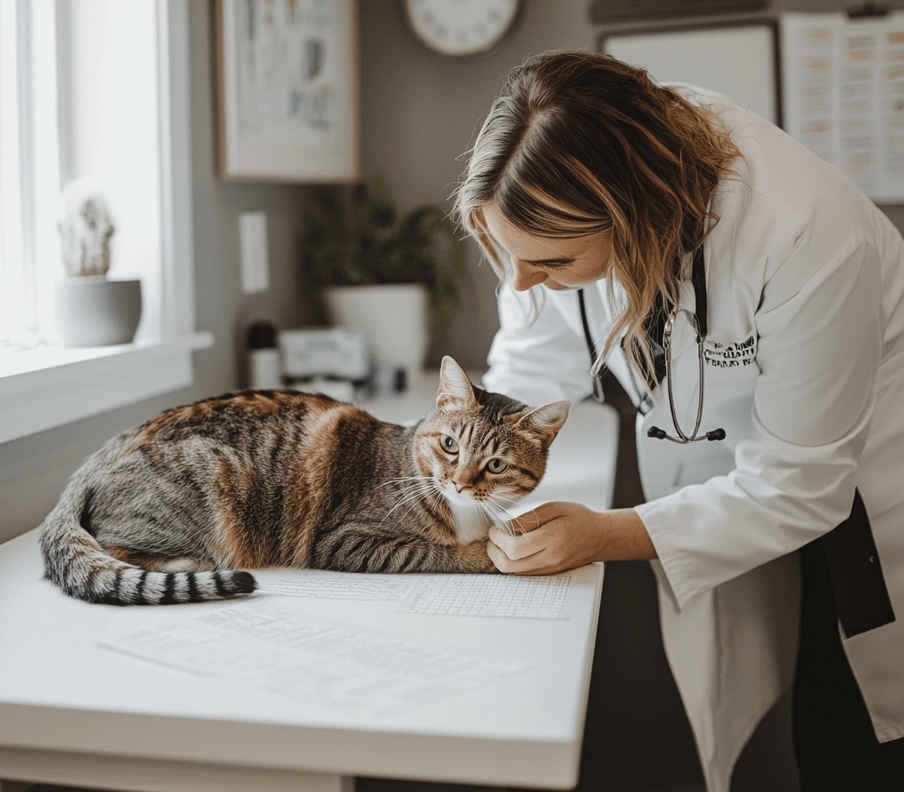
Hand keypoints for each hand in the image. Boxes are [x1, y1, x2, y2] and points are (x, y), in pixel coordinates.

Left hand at [487, 502, 654, 574]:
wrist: (600, 537)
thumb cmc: (578, 518)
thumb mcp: (554, 508)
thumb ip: (529, 518)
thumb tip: (505, 527)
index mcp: (552, 538)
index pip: (514, 548)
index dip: (497, 539)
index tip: (494, 529)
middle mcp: (550, 558)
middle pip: (509, 565)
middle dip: (494, 551)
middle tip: (492, 538)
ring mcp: (550, 569)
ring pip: (514, 572)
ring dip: (501, 558)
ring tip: (501, 542)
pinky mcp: (549, 573)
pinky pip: (523, 573)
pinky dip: (512, 562)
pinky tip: (513, 549)